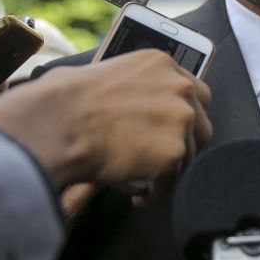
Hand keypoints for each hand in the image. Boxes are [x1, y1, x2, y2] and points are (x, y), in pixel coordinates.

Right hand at [0, 50, 212, 197]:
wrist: (58, 123)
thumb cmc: (66, 100)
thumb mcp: (105, 70)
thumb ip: (136, 83)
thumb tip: (134, 98)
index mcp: (162, 64)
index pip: (194, 92)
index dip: (184, 115)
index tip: (171, 131)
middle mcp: (179, 87)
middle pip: (201, 123)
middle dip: (184, 143)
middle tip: (161, 158)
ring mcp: (181, 118)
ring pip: (188, 155)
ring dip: (168, 170)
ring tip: (144, 180)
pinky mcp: (174, 151)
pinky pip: (172, 180)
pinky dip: (157, 192)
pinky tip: (140, 195)